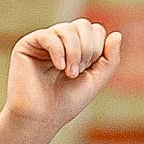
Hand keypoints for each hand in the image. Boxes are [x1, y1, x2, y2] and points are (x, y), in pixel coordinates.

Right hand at [3, 21, 121, 131]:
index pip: (95, 30)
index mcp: (75, 47)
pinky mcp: (26, 45)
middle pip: (83, 25)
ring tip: (69, 73)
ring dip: (74, 52)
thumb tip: (117, 34)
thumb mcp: (95, 80)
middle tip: (78, 72)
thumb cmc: (65, 103)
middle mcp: (59, 41)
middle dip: (87, 48)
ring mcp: (43, 42)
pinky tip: (59, 67)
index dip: (97, 48)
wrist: (40, 118)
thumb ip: (110, 59)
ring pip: (67, 29)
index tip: (87, 71)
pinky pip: (49, 36)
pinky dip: (58, 51)